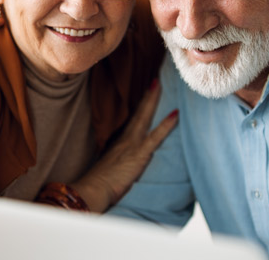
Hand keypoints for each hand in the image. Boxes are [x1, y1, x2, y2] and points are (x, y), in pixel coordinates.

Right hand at [70, 80, 177, 212]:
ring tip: (158, 84)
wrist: (93, 190)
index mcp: (119, 143)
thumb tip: (120, 162)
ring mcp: (132, 145)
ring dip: (152, 100)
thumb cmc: (98, 184)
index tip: (146, 94)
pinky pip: (155, 136)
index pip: (132, 121)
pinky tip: (176, 113)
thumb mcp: (108, 169)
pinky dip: (166, 124)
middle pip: (138, 113)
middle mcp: (125, 139)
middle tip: (155, 80)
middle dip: (147, 96)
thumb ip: (116, 162)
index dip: (140, 108)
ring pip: (144, 117)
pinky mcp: (139, 154)